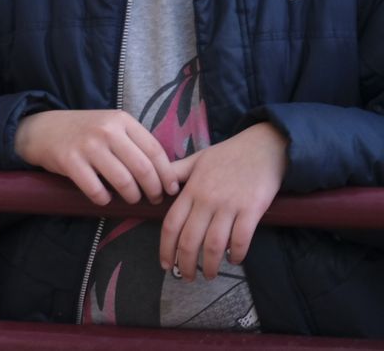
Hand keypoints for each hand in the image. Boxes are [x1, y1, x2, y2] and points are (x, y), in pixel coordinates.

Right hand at [15, 109, 177, 205]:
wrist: (43, 129)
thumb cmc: (83, 131)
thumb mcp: (110, 126)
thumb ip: (134, 142)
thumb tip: (165, 173)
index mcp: (121, 120)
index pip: (155, 150)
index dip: (167, 174)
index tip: (171, 189)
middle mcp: (106, 130)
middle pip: (143, 168)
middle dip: (154, 190)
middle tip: (154, 199)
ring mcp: (87, 145)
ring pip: (123, 181)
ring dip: (132, 197)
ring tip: (131, 199)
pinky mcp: (69, 161)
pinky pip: (96, 190)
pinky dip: (104, 199)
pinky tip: (105, 198)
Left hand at [159, 122, 287, 280]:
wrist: (264, 147)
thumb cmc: (229, 154)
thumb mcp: (196, 160)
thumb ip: (176, 174)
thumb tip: (159, 189)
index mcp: (191, 190)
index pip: (171, 224)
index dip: (165, 247)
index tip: (165, 264)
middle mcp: (207, 200)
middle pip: (190, 239)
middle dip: (185, 263)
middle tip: (186, 278)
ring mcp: (230, 205)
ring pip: (214, 243)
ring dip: (210, 264)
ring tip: (209, 275)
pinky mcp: (252, 209)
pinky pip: (241, 238)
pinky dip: (237, 253)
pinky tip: (234, 260)